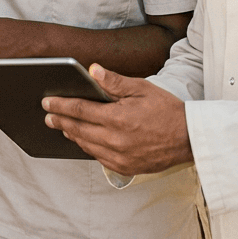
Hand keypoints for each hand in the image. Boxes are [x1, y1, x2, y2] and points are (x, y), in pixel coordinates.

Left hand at [43, 64, 193, 175]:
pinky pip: (98, 158)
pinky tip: (84, 140)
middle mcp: (115, 140)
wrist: (190, 139)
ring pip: (86, 145)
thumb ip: (114, 82)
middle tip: (48, 115)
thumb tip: (92, 70)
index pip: (80, 110)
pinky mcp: (125, 167)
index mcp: (117, 118)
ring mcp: (119, 157)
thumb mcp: (142, 88)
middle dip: (60, 121)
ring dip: (72, 134)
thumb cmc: (168, 110)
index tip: (47, 102)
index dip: (60, 106)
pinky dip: (88, 147)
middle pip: (78, 129)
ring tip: (63, 126)